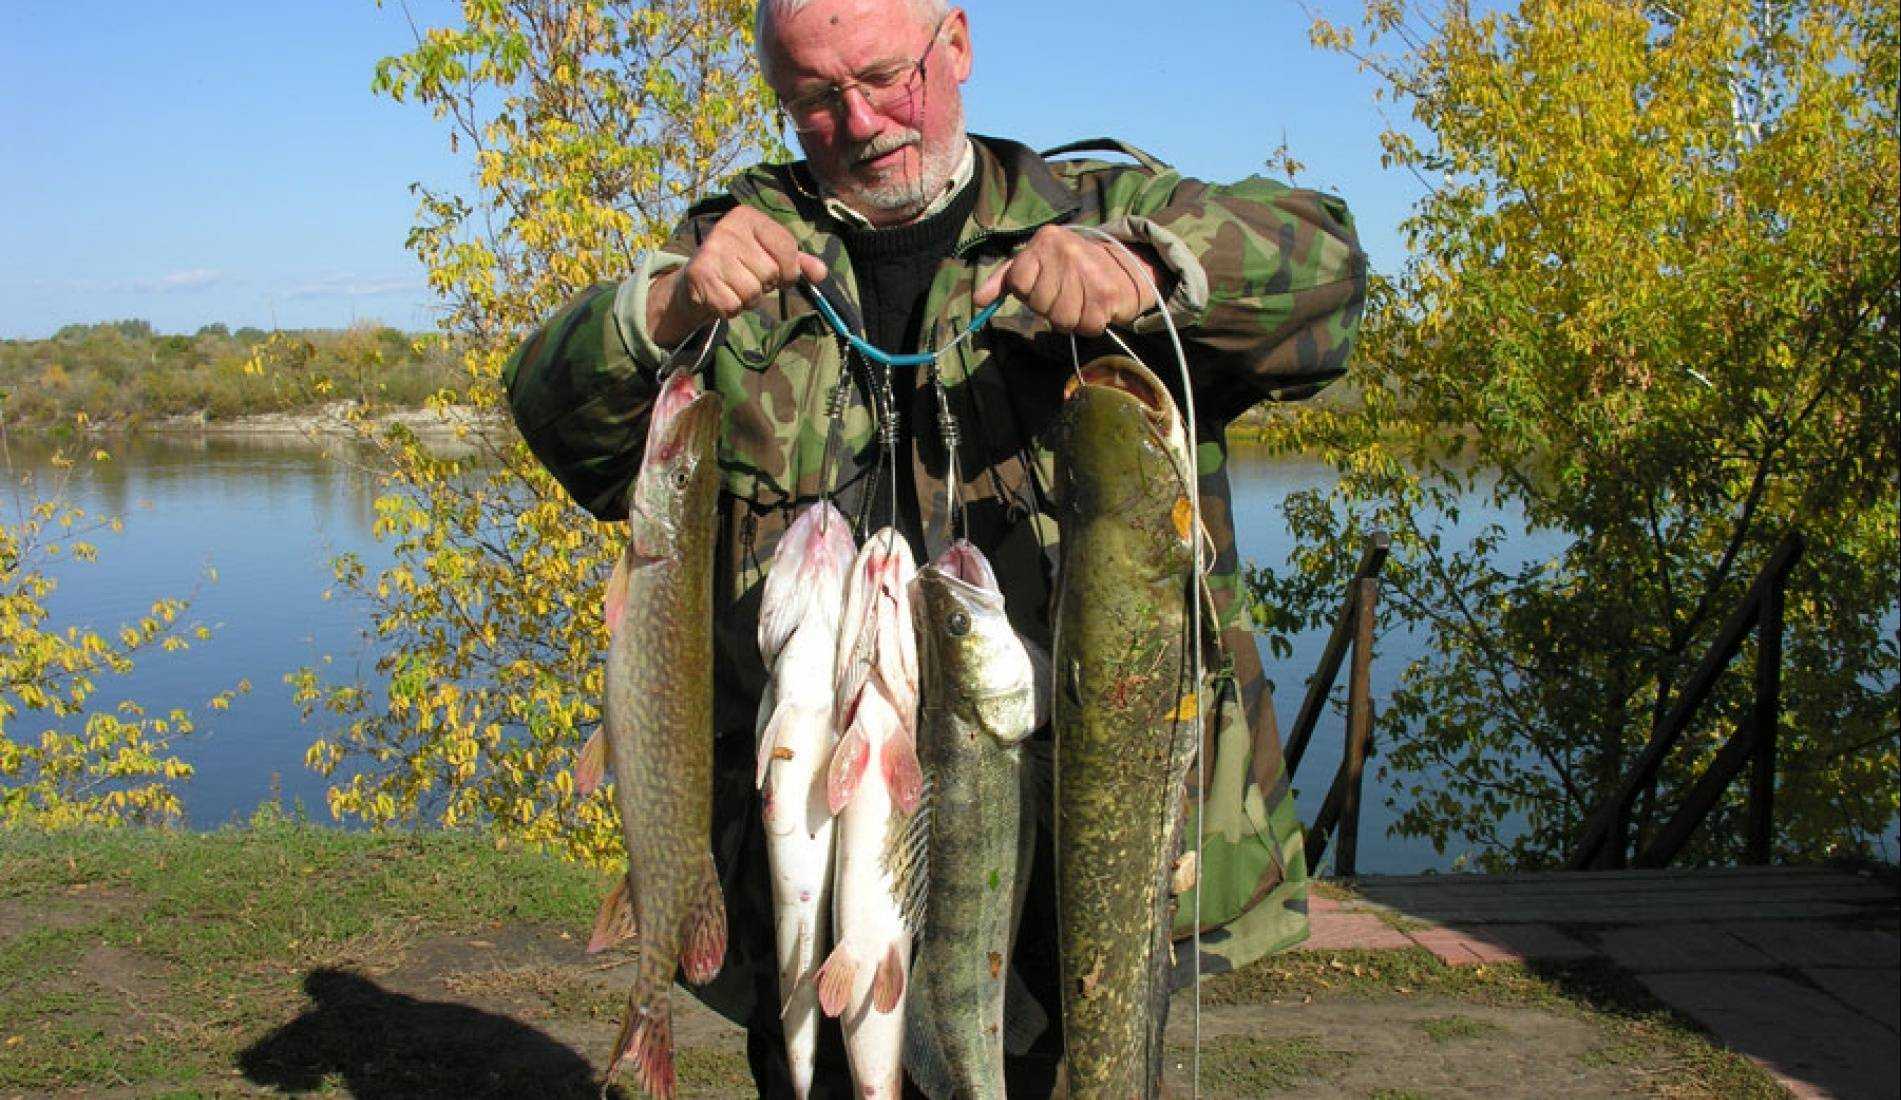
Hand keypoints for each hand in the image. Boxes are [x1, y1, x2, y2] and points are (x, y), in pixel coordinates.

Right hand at [648, 207, 828, 345]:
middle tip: (747, 277)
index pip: (787, 248)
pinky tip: (722, 295)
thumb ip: (798, 263)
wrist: (698, 281)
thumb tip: (822, 273)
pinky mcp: (700, 276)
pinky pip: (734, 306)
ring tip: (734, 286)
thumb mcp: (771, 257)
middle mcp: (727, 229)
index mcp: (747, 217)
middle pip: (771, 272)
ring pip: (753, 292)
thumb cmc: (740, 266)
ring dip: (749, 299)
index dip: (790, 270)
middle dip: (765, 285)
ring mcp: (711, 252)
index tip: (780, 274)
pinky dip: (732, 309)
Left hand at [972, 226, 1161, 336]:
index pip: (1017, 284)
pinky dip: (1090, 325)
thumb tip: (978, 300)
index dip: (1030, 293)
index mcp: (1045, 240)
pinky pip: (1084, 327)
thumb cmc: (1074, 268)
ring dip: (1071, 319)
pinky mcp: (1104, 295)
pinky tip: (1096, 308)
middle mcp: (1065, 251)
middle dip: (1052, 307)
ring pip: (1060, 320)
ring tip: (1083, 301)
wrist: (1128, 267)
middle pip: (1039, 305)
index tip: (1048, 284)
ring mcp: (1086, 272)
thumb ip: (1005, 279)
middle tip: (1070, 293)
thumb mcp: (1037, 264)